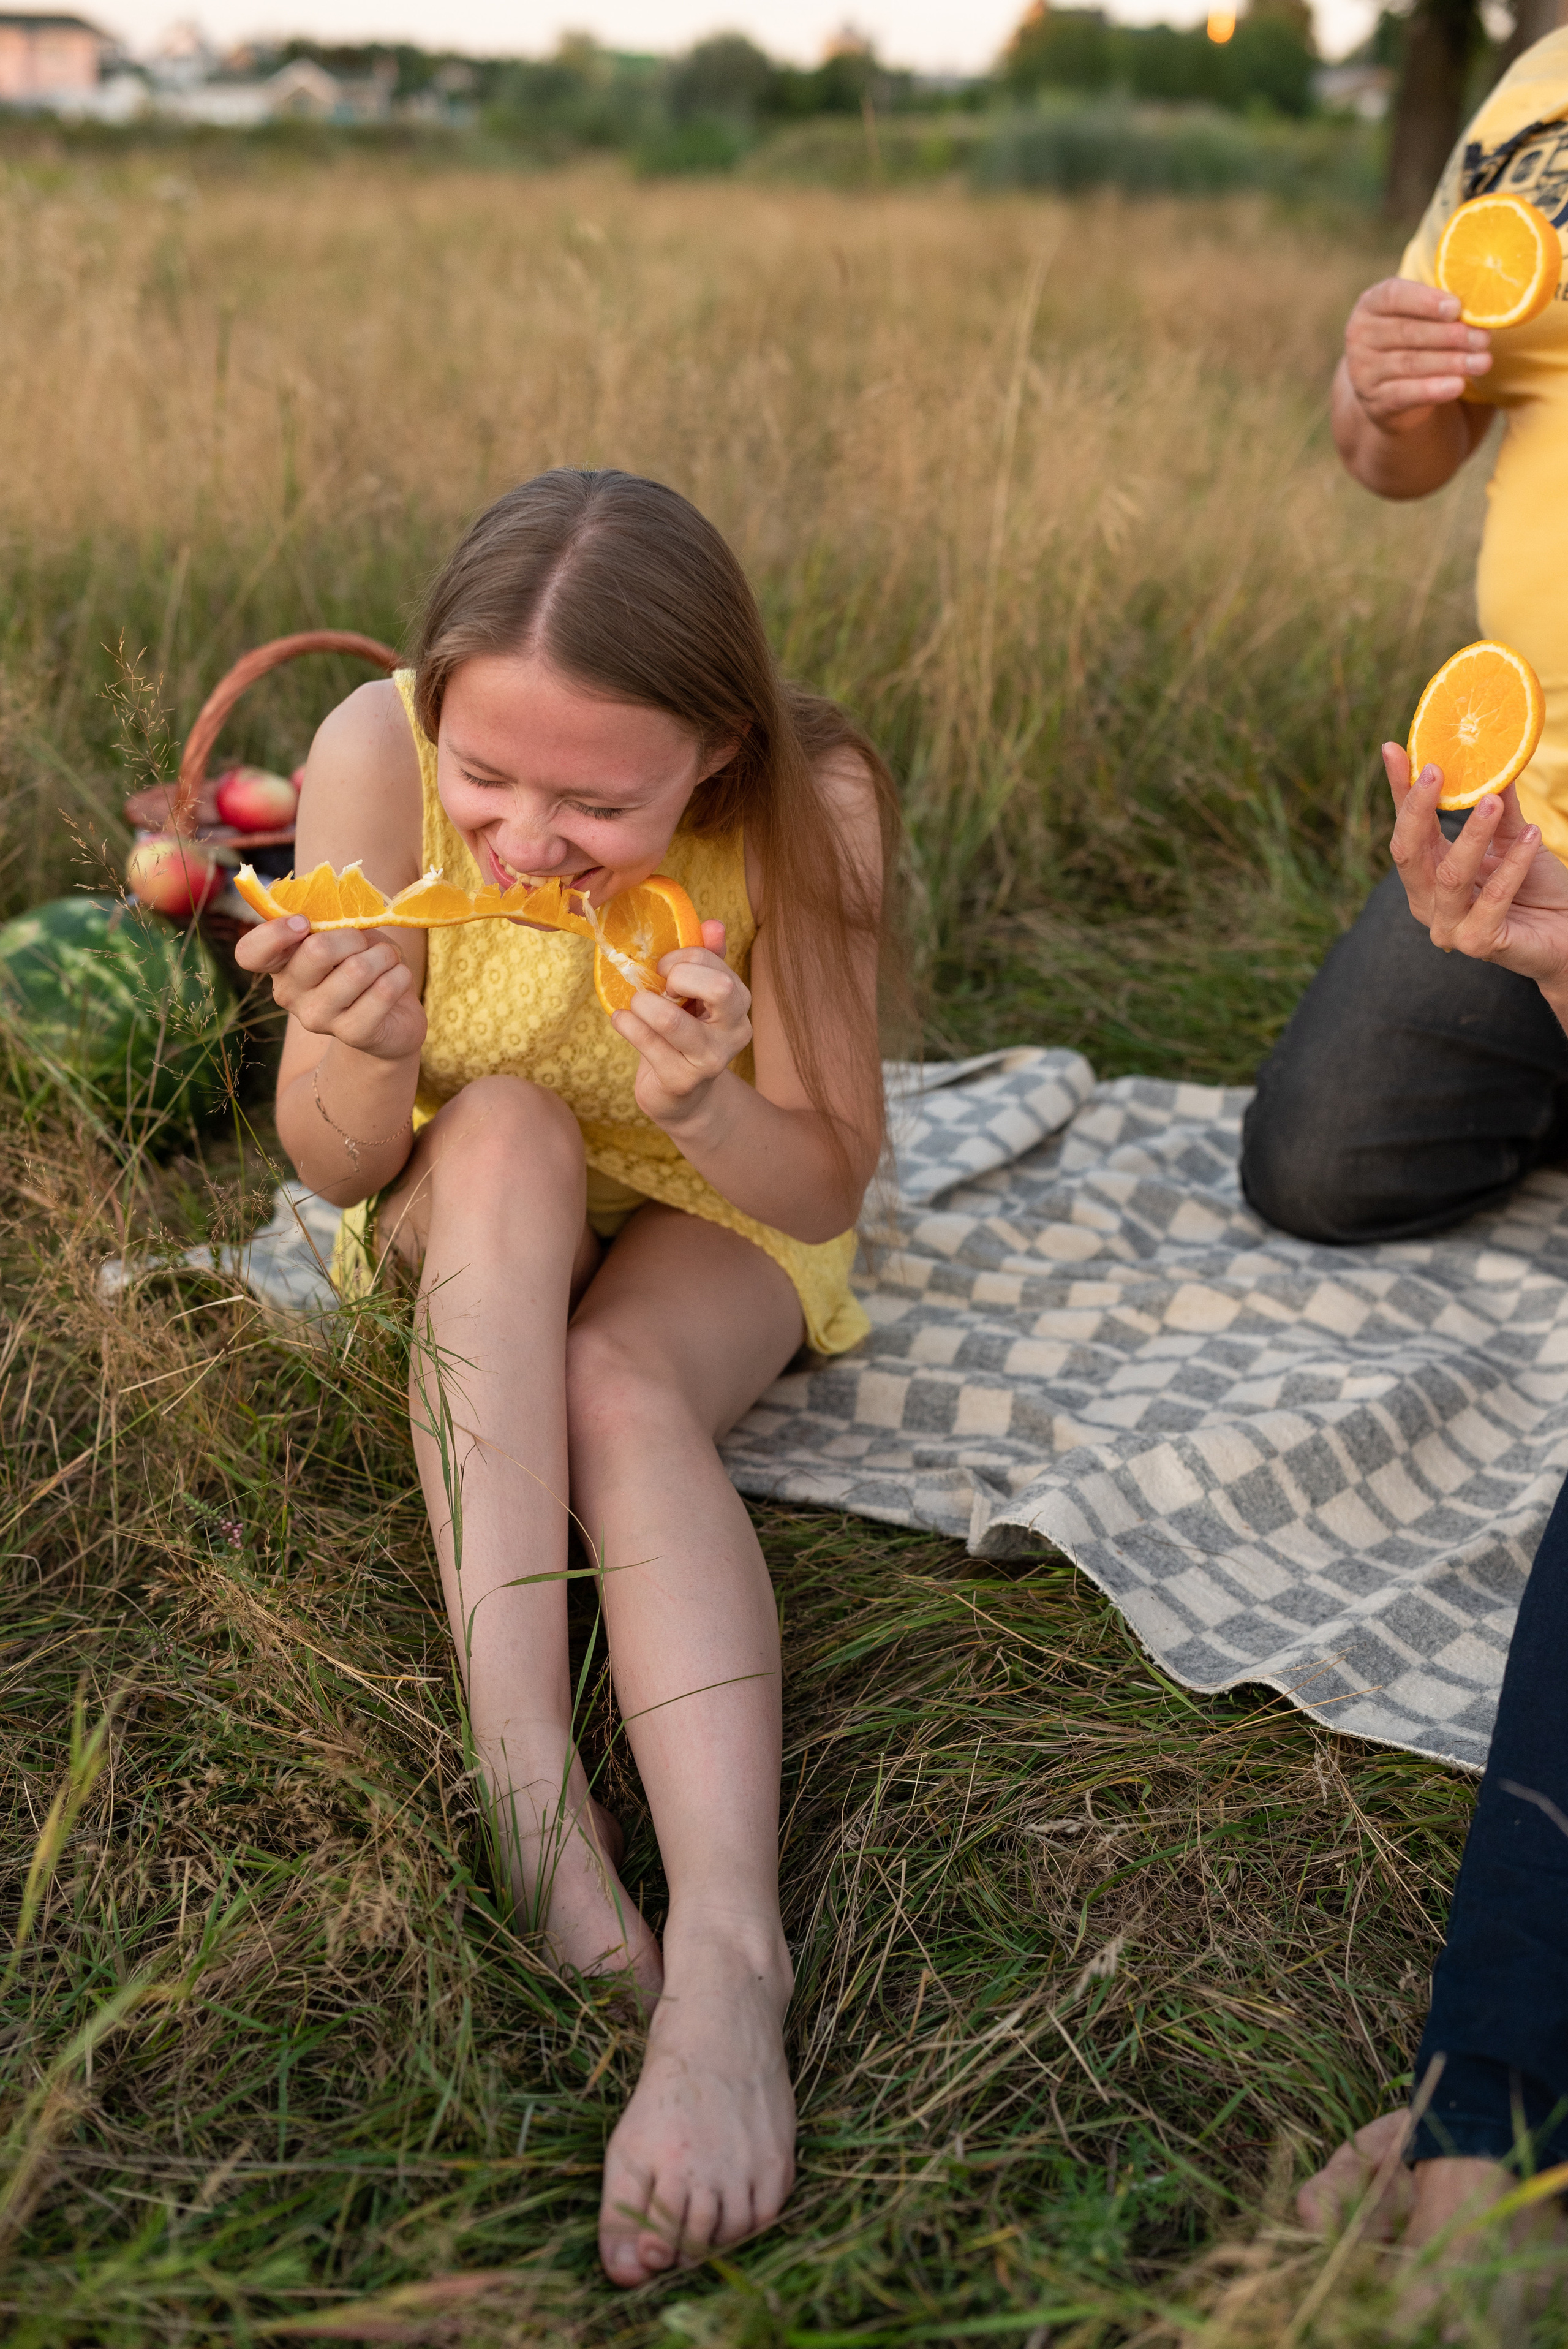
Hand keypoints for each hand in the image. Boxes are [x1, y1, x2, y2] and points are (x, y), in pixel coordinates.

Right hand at [234, 915, 426, 1061]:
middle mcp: (289, 994)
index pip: (250, 953)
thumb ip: (328, 923)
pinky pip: (383, 991)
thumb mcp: (342, 936)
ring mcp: (318, 1018)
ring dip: (384, 956)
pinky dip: (399, 976)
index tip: (304, 923)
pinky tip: (397, 980)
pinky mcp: (353, 1034)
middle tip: (366, 945)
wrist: (391, 1016)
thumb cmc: (361, 964)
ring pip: (357, 969)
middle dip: (354, 937)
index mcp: (280, 964)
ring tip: (387, 962)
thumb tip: (333, 913)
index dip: (274, 933)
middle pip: (317, 950)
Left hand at [611, 919, 750, 1131]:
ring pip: (671, 1019)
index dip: (682, 957)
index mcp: (739, 1003)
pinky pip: (647, 1043)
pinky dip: (626, 1025)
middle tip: (657, 986)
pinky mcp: (682, 1081)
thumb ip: (706, 959)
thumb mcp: (696, 995)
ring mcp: (711, 1060)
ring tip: (634, 1005)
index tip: (663, 967)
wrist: (682, 1096)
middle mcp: (735, 1032)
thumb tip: (713, 924)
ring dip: (642, 1004)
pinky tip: (622, 1021)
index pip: (716, 965)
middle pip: (718, 988)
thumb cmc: (684, 1035)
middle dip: (677, 976)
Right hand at [1344, 277, 1490, 434]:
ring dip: (1451, 362)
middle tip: (1483, 338)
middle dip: (1450, 335)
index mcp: (1369, 306)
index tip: (1457, 308)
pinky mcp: (1374, 401)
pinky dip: (1434, 390)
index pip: (1393, 296)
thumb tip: (1481, 305)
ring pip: (1411, 363)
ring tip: (1483, 362)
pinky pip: (1406, 394)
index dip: (1425, 301)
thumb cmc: (1412, 340)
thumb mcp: (1417, 316)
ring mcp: (1363, 371)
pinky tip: (1458, 386)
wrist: (1390, 390)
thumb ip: (1437, 306)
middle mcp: (1359, 337)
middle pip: (1408, 332)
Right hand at [1386, 745, 1567, 992]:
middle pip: (1408, 853)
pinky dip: (1513, 865)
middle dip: (1418, 809)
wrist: (1567, 932)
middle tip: (1436, 769)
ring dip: (1472, 834)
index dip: (1397, 789)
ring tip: (1493, 801)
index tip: (1393, 749)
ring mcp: (1449, 927)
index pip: (1406, 828)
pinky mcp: (1478, 943)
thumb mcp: (1513, 836)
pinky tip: (1532, 836)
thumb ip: (1499, 804)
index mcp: (1427, 874)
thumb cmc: (1536, 887)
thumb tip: (1494, 757)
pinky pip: (1492, 900)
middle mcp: (1427, 902)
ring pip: (1449, 875)